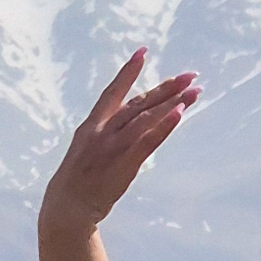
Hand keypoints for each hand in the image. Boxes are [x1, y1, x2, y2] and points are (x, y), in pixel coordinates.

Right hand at [38, 49, 197, 243]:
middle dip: (165, 88)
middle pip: (138, 103)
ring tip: (194, 91)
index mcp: (91, 126)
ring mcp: (112, 147)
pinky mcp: (123, 165)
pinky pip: (147, 142)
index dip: (128, 71)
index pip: (113, 92)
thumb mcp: (86, 150)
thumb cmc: (77, 181)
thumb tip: (127, 123)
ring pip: (146, 118)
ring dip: (172, 103)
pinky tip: (180, 114)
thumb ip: (106, 134)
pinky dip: (164, 127)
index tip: (143, 52)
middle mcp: (102, 131)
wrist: (66, 208)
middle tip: (189, 76)